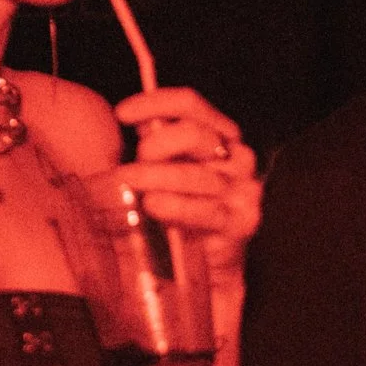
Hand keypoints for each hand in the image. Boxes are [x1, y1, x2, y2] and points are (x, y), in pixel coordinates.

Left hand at [116, 89, 261, 272]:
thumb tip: (133, 120)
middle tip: (130, 169)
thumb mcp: (168, 167)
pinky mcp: (242, 220)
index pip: (190, 104)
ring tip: (128, 184)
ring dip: (155, 177)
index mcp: (221, 135)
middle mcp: (237, 156)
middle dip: (154, 147)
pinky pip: (205, 210)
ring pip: (194, 174)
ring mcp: (243, 188)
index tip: (122, 114)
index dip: (154, 103)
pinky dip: (176, 206)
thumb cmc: (182, 207)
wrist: (208, 262)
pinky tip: (153, 204)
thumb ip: (157, 142)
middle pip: (192, 134)